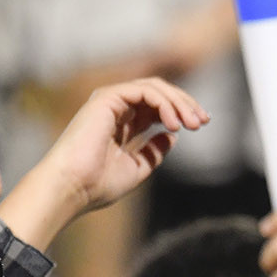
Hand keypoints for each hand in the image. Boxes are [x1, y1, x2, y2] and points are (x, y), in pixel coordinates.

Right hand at [0, 78, 207, 250]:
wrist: (73, 188)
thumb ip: (154, 150)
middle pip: (159, 93)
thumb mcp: (137, 167)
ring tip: (192, 124)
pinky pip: (144, 91)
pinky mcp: (106, 98)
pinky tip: (172, 123)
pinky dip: (163, 103)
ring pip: (154, 88)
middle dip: (185, 104)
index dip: (182, 111)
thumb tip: (172, 136)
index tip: (202, 124)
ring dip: (178, 102)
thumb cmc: (97, 185)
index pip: (157, 107)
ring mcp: (110, 101)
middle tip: (203, 121)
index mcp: (121, 124)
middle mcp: (115, 109)